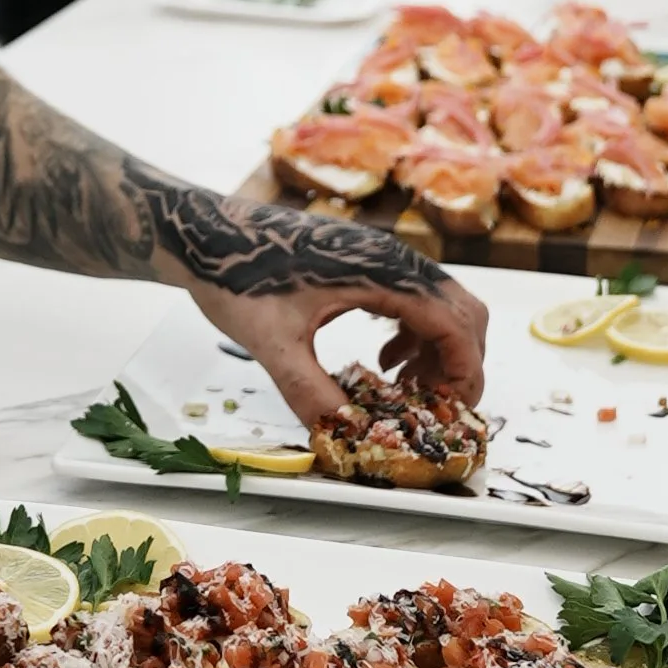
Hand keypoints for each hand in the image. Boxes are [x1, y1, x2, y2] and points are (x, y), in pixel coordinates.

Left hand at [173, 212, 488, 434]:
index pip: (452, 320)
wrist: (203, 235)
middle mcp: (389, 258)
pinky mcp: (363, 262)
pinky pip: (412, 298)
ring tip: (405, 389)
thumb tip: (345, 432)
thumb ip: (309, 390)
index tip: (454, 411)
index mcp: (378, 271)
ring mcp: (378, 257)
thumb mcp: (271, 343)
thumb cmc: (235, 275)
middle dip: (459, 362)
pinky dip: (415, 333)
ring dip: (436, 349)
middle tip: (435, 407)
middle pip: (460, 309)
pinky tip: (384, 360)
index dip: (464, 370)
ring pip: (439, 304)